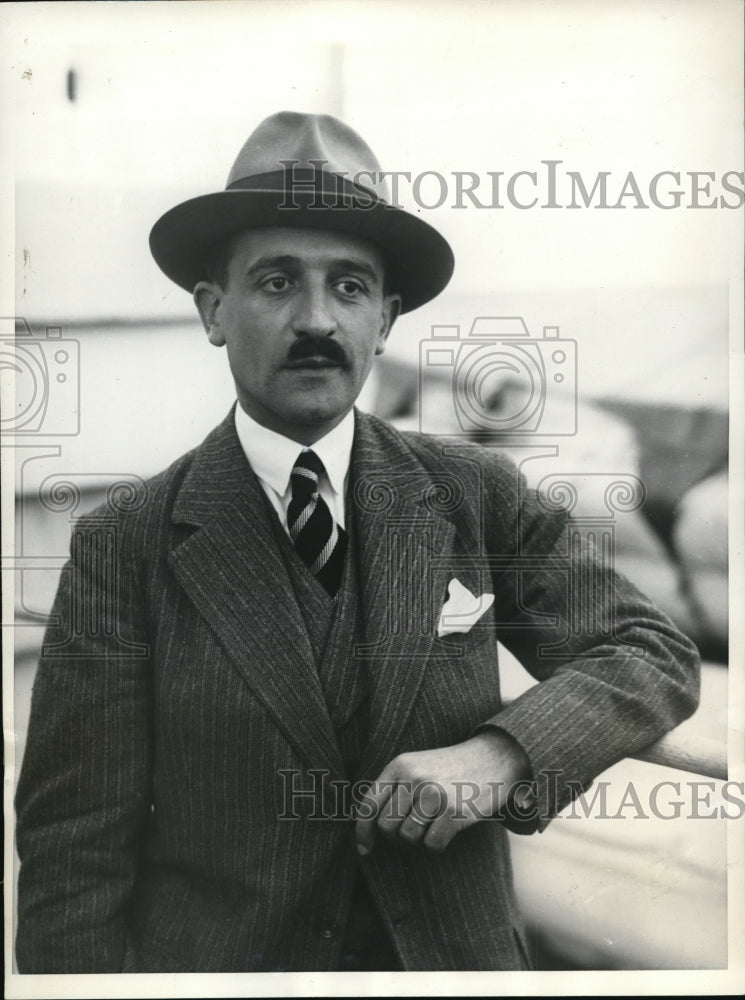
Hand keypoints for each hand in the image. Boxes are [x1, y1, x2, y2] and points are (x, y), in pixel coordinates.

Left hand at [354, 729, 530, 855]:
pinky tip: (446, 831)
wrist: (492, 758)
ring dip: (418, 840)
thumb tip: (367, 832)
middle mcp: (414, 777)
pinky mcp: (454, 811)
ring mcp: (434, 793)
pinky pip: (431, 845)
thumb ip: (392, 790)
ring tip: (432, 826)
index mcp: (400, 765)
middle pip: (386, 826)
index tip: (365, 849)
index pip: (369, 805)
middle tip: (414, 830)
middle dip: (396, 836)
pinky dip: (436, 846)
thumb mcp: (416, 767)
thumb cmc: (449, 769)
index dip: (363, 831)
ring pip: (408, 837)